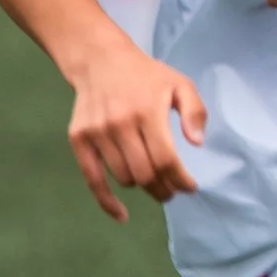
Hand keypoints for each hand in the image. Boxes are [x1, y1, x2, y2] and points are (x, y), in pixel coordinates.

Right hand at [64, 34, 205, 221]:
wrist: (99, 60)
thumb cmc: (146, 76)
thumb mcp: (180, 84)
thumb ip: (194, 112)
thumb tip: (197, 143)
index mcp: (147, 111)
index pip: (166, 159)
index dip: (180, 180)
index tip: (190, 188)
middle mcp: (119, 124)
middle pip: (145, 173)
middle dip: (164, 189)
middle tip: (173, 191)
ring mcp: (96, 132)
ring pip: (124, 178)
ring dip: (142, 187)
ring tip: (154, 184)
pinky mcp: (79, 139)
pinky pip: (92, 179)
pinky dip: (107, 202)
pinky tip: (122, 215)